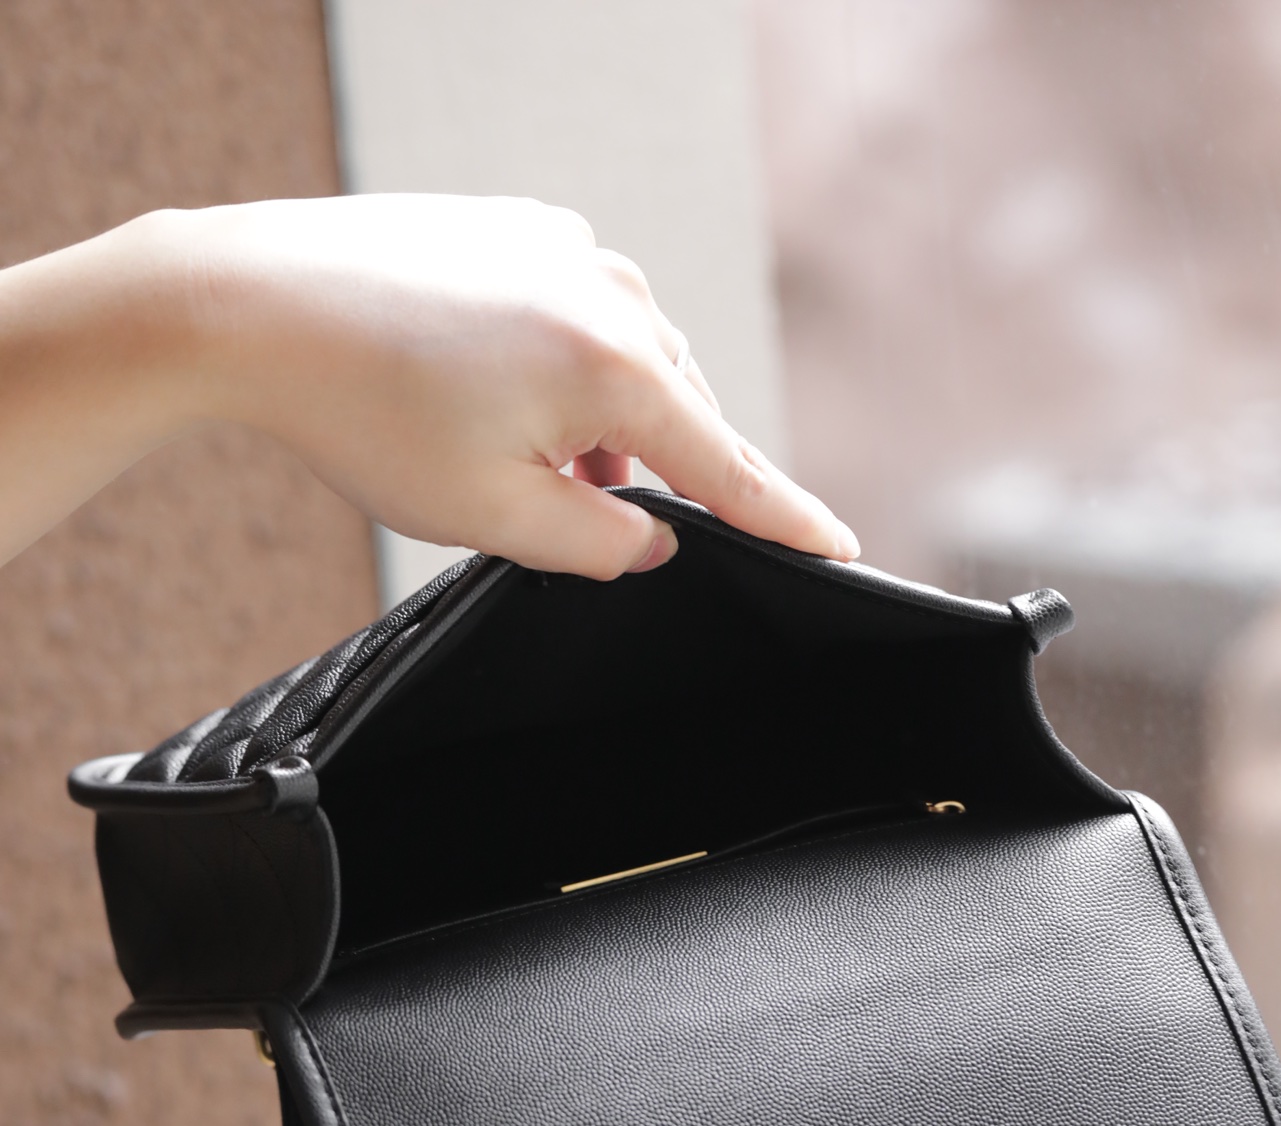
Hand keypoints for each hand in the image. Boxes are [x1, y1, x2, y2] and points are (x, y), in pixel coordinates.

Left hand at [0, 195, 858, 577]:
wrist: (250, 304)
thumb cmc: (365, 412)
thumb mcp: (493, 516)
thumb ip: (596, 547)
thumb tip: (651, 540)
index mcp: (617, 366)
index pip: (726, 467)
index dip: (784, 521)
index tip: (839, 552)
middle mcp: (611, 289)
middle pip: (675, 415)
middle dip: (640, 476)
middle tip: (567, 516)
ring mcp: (566, 246)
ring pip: (625, 365)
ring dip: (594, 428)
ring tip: (506, 457)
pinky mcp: (519, 228)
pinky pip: (577, 318)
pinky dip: (558, 373)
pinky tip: (488, 396)